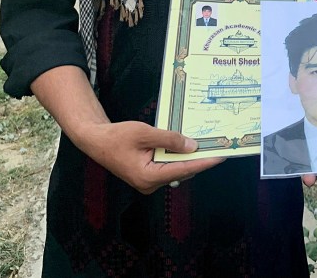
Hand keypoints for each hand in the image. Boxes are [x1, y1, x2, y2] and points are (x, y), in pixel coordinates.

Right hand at [75, 120, 223, 193]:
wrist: (96, 140)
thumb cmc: (117, 136)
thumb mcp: (145, 133)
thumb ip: (170, 140)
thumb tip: (192, 146)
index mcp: (148, 177)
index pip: (183, 169)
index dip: (204, 162)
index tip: (221, 156)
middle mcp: (149, 184)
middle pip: (182, 171)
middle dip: (200, 159)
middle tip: (219, 147)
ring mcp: (148, 182)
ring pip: (176, 169)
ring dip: (189, 158)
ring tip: (208, 145)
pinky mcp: (147, 176)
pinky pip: (168, 167)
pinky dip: (178, 157)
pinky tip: (188, 146)